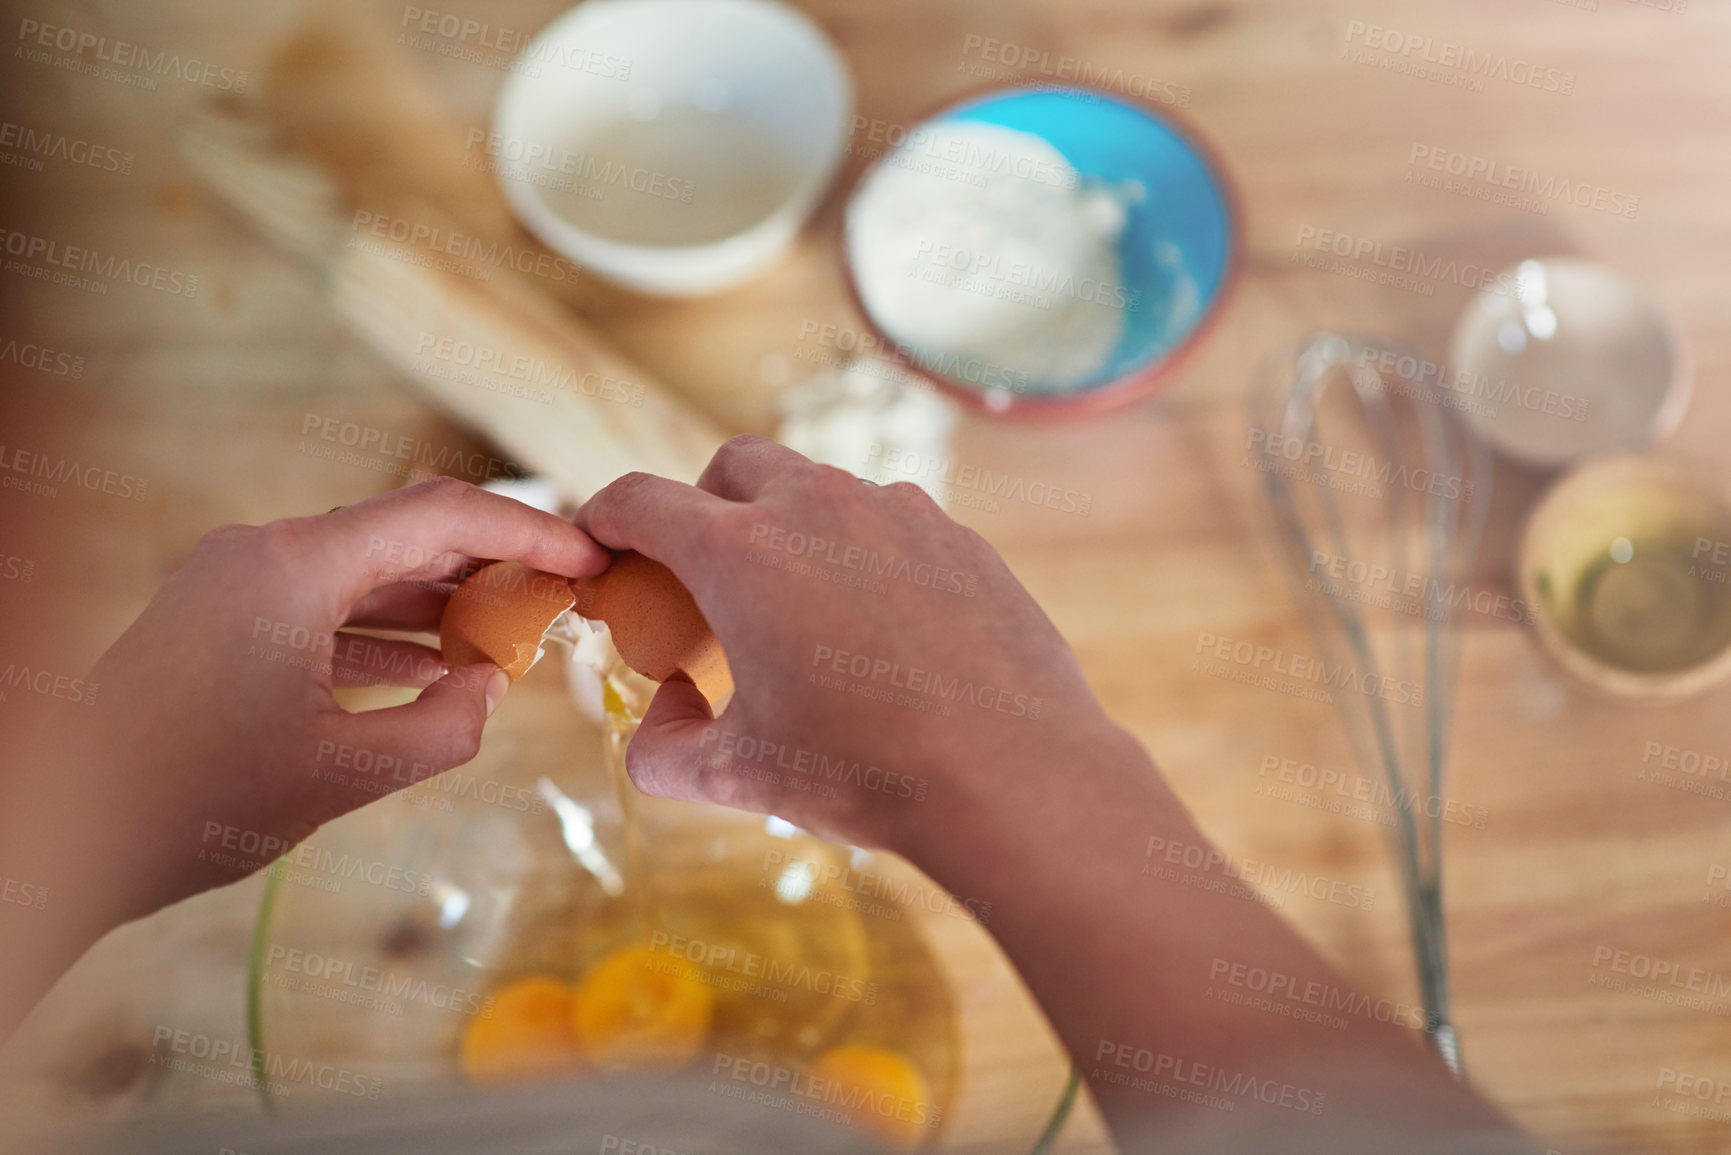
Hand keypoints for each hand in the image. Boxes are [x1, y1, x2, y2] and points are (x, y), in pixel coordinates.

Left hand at [14, 476, 607, 925]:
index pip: (439, 516)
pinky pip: (325, 605)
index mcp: (292, 569)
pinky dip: (383, 631)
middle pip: (405, 532)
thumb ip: (440, 726)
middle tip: (558, 600)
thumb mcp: (340, 775)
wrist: (65, 829)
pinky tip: (433, 668)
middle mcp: (263, 554)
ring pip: (366, 570)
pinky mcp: (222, 616)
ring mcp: (237, 581)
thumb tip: (488, 686)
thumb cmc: (187, 802)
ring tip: (508, 639)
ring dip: (438, 602)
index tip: (587, 558)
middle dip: (488, 565)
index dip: (528, 533)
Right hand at [575, 436, 1115, 850]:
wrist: (1009, 775)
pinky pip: (891, 526)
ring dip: (792, 531)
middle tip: (705, 578)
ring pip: (821, 491)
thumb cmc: (865, 772)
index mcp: (740, 553)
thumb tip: (662, 714)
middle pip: (733, 466)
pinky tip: (882, 631)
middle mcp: (816, 508)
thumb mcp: (738, 777)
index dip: (605, 519)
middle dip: (702, 505)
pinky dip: (864, 559)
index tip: (602, 545)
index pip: (641, 500)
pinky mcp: (959, 538)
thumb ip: (664, 749)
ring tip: (802, 612)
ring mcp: (897, 513)